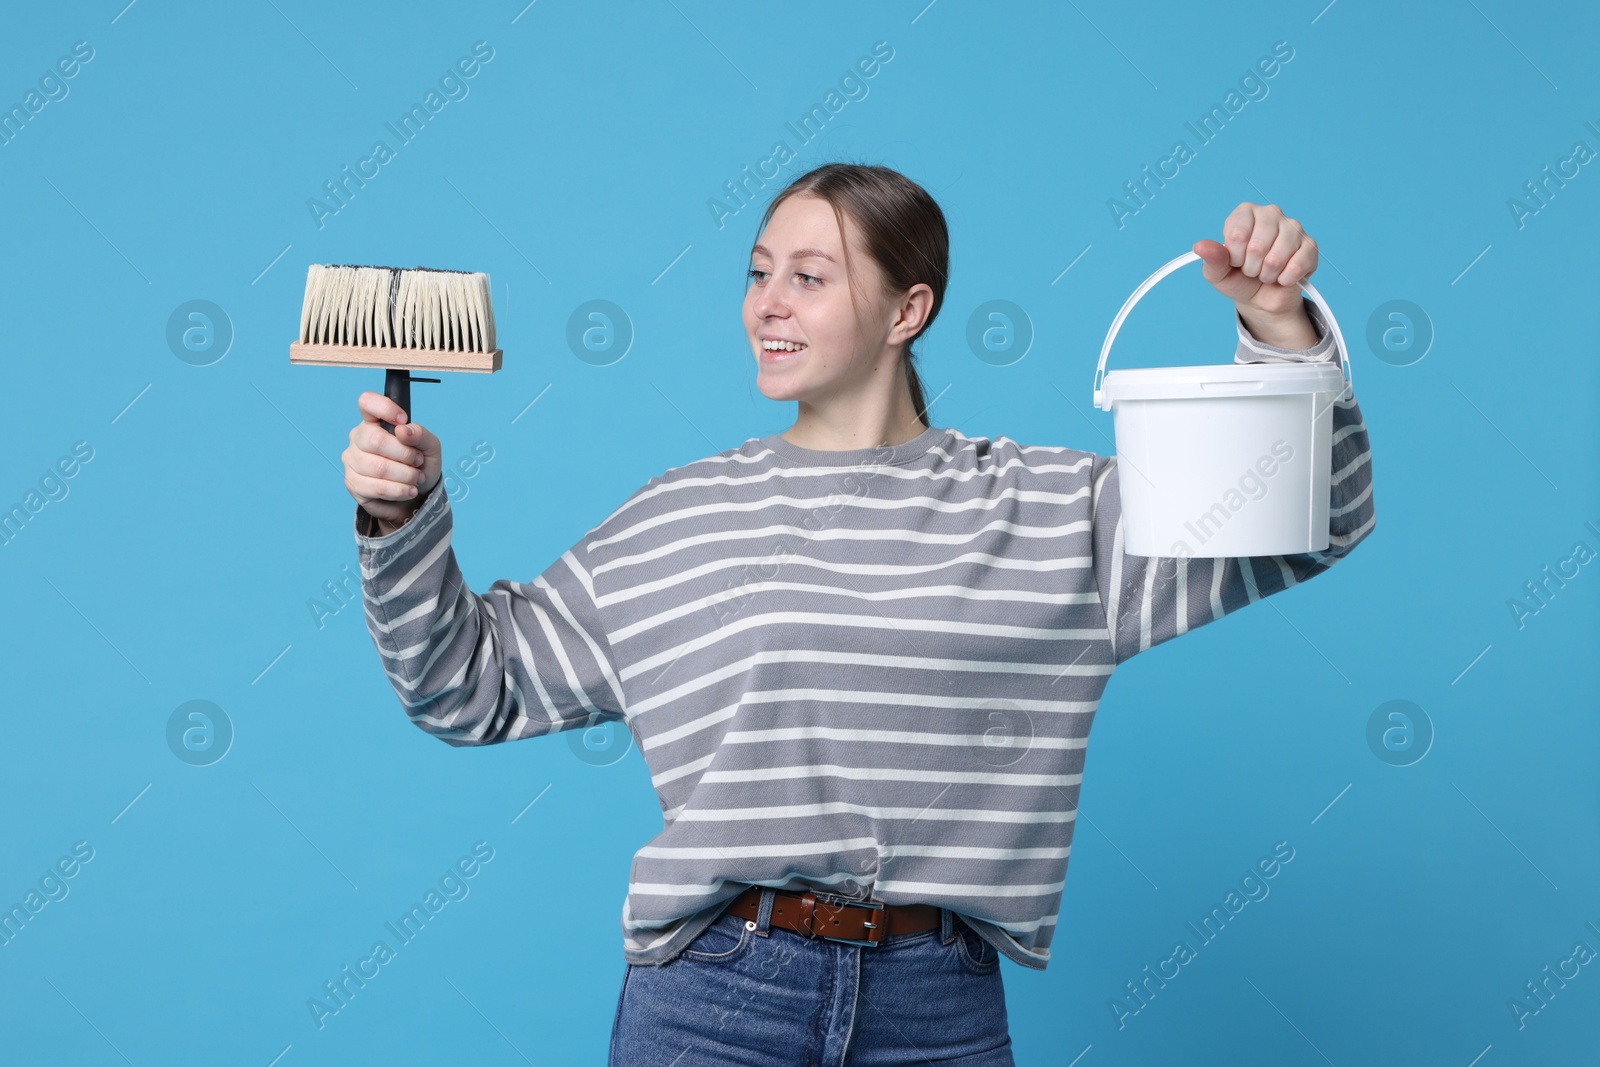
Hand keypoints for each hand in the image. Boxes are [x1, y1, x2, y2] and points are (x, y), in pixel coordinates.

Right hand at [343, 391, 441, 529]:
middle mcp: (358, 437)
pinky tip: (409, 490)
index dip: (386, 408)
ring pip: (378, 467)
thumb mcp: (429, 447)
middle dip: (405, 454)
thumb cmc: (420, 465)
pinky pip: (377, 487)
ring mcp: (352, 461)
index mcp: (374, 421)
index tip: (403, 420)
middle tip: (418, 461)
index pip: (367, 403)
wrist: (417, 495)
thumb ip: (420, 434)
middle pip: (376, 440)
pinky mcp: (353, 484)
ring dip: (406, 475)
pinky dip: (400, 490)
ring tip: (417, 478)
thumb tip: (403, 430)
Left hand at [1194, 202, 1317, 347]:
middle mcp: (1270, 214)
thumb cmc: (1238, 279)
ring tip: (1266, 273)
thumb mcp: (1218, 273)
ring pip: (1276, 258)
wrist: (1261, 299)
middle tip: (1252, 269)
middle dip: (1251, 268)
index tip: (1235, 261)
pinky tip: (1283, 277)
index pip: (1237, 235)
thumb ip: (1211, 258)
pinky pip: (1296, 266)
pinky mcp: (1310, 246)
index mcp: (1245, 213)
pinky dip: (1285, 279)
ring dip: (1267, 275)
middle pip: (1257, 247)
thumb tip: (1200, 246)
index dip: (1234, 257)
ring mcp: (1293, 227)